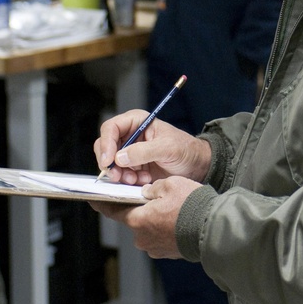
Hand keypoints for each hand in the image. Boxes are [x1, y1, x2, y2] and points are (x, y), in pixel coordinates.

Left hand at [91, 176, 201, 257]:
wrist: (212, 230)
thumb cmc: (191, 207)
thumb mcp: (169, 184)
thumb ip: (152, 188)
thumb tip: (147, 193)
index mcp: (138, 220)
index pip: (112, 211)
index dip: (102, 204)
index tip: (94, 199)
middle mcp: (142, 238)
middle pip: (134, 219)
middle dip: (141, 208)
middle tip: (154, 196)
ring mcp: (155, 248)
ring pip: (149, 228)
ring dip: (155, 219)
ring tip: (173, 207)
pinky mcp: (168, 253)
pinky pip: (161, 237)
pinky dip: (166, 228)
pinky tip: (178, 219)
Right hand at [94, 109, 211, 185]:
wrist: (197, 166)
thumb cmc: (186, 150)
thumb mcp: (168, 148)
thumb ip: (144, 151)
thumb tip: (120, 157)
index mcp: (137, 122)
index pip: (111, 128)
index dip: (106, 144)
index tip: (108, 160)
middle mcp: (130, 135)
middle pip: (105, 146)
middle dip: (110, 163)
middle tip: (118, 176)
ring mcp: (130, 152)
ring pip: (111, 164)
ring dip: (121, 175)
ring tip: (137, 180)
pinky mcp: (133, 168)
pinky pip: (121, 175)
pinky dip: (128, 181)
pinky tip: (144, 182)